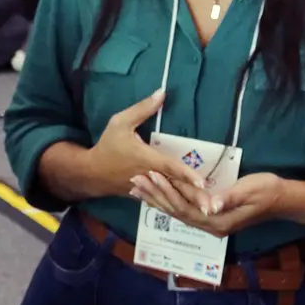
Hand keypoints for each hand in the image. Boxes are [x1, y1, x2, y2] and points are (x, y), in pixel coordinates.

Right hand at [85, 90, 205, 199]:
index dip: (186, 174)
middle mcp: (149, 175)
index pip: (170, 167)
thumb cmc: (108, 145)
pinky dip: (177, 206)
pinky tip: (191, 211)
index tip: (203, 182)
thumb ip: (142, 108)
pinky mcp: (145, 195)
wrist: (91, 172)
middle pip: (176, 187)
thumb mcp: (120, 122)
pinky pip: (163, 201)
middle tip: (213, 208)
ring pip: (172, 197)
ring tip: (209, 212)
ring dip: (190, 204)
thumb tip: (163, 92)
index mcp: (146, 158)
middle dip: (194, 197)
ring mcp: (148, 188)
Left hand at [130, 170, 284, 237]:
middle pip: (176, 212)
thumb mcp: (249, 190)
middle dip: (155, 195)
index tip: (151, 174)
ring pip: (177, 212)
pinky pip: (183, 210)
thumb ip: (229, 198)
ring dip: (157, 199)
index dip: (167, 192)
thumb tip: (210, 204)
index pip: (184, 208)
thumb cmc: (267, 190)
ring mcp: (210, 224)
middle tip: (135, 180)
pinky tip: (156, 194)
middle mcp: (210, 226)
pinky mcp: (211, 217)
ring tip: (137, 187)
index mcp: (217, 222)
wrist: (282, 200)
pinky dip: (168, 201)